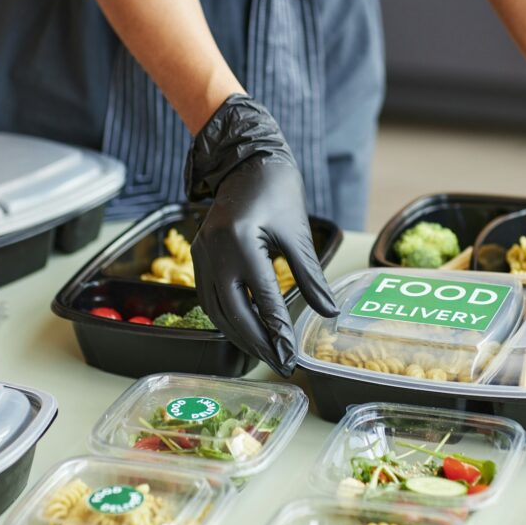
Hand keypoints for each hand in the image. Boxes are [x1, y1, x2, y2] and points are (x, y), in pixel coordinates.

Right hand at [185, 95, 338, 375]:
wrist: (245, 160)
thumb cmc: (277, 192)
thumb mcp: (298, 234)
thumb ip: (311, 277)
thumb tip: (328, 313)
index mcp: (242, 242)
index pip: (263, 298)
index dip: (278, 331)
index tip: (291, 355)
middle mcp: (216, 251)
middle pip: (235, 312)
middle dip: (258, 343)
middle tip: (279, 363)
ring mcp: (202, 254)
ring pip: (217, 310)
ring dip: (239, 335)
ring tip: (264, 353)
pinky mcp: (198, 255)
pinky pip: (208, 297)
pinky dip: (226, 318)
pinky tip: (244, 330)